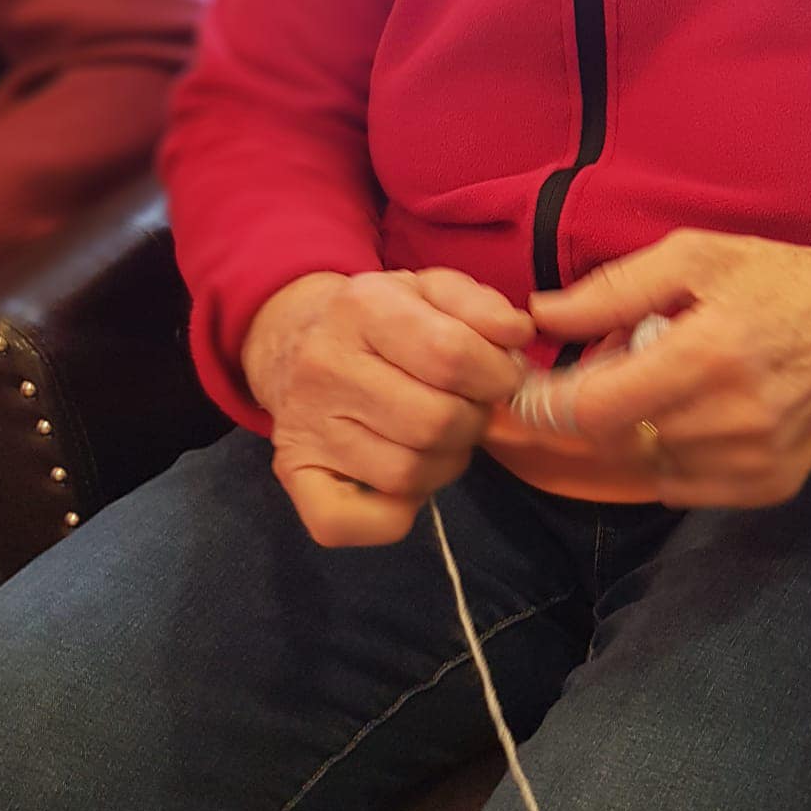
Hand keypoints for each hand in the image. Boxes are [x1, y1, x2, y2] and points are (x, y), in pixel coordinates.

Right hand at [242, 268, 535, 546]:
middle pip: (435, 421)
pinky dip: (392, 515)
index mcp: (363, 308)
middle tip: (469, 408)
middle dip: (474, 420)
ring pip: (407, 473)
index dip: (497, 375)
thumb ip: (481, 306)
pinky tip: (406, 479)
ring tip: (441, 437)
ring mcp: (303, 425)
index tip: (501, 377)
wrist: (292, 337)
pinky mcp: (293, 474)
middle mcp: (325, 366)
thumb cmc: (379, 319)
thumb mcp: (430, 289)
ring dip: (445, 463)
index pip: (451, 355)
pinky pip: (347, 522)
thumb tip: (517, 335)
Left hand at [528, 231, 810, 507]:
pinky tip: (709, 412)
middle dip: (607, 399)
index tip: (531, 393)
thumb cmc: (776, 282)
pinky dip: (680, 452)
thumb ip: (613, 289)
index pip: (595, 408)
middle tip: (633, 360)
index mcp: (708, 354)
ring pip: (649, 460)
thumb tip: (541, 315)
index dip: (550, 405)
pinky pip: (684, 484)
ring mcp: (752, 461)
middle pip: (617, 435)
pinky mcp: (768, 487)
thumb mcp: (696, 257)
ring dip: (646, 425)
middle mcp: (731, 419)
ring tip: (681, 380)